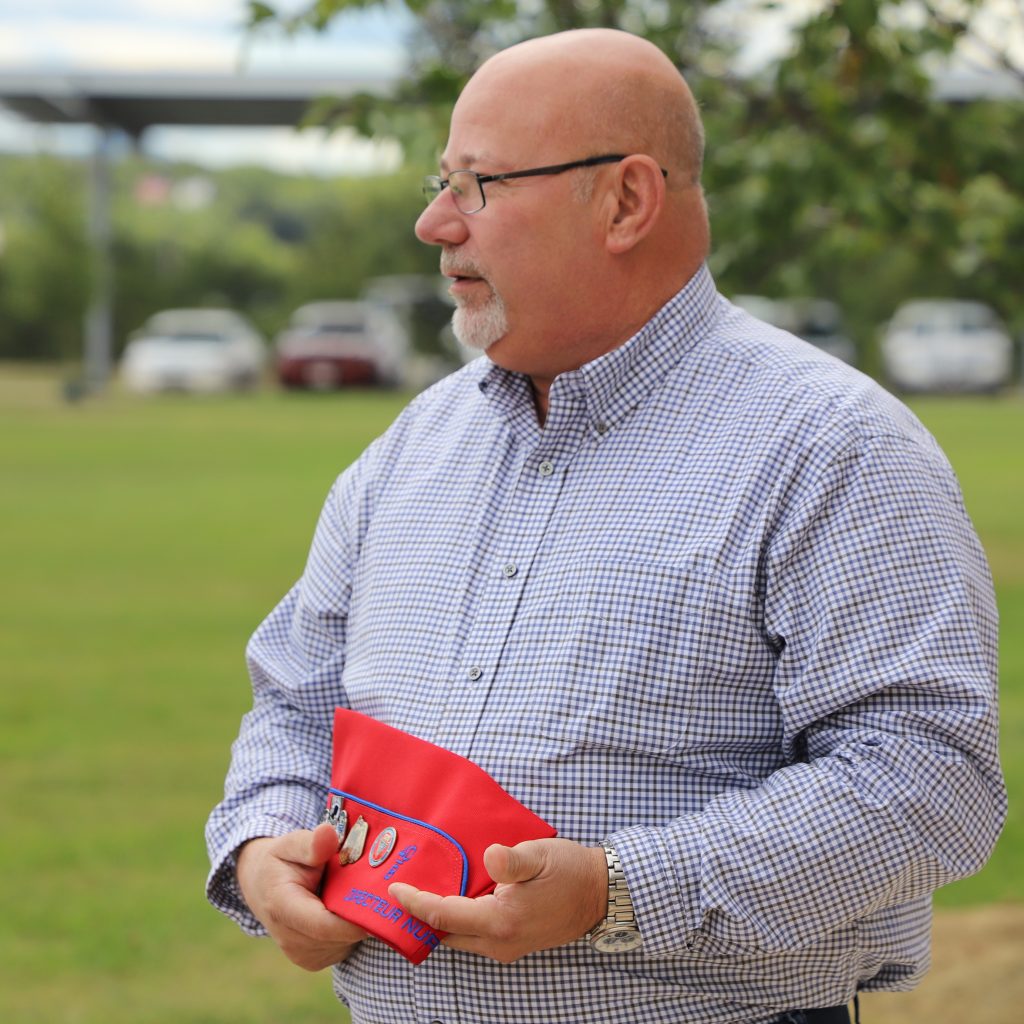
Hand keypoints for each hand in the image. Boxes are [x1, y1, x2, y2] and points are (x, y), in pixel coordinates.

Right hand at [236, 823, 368, 970]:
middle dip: (361, 916)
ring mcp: (300, 954)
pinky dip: (349, 931)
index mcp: (282, 907)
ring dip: (356, 923)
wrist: (262, 886)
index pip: (323, 925)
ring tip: (356, 896)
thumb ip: (311, 843)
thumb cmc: (281, 860)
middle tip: (377, 890)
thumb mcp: (291, 844)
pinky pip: (342, 949)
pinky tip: (345, 910)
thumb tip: (328, 833)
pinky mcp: (312, 961)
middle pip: (339, 936)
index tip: (379, 902)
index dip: (354, 919)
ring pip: (344, 944)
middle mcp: (289, 938)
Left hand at [389, 838, 606, 962]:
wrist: (601, 894)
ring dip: (438, 918)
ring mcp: (506, 947)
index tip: (393, 888)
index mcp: (501, 922)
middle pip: (445, 932)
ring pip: (459, 937)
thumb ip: (512, 860)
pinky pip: (474, 936)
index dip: (414, 902)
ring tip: (420, 892)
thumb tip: (490, 856)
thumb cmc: (570, 871)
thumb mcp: (540, 855)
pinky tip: (453, 898)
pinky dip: (457, 919)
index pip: (442, 915)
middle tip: (399, 891)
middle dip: (419, 915)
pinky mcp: (513, 943)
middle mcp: (499, 942)